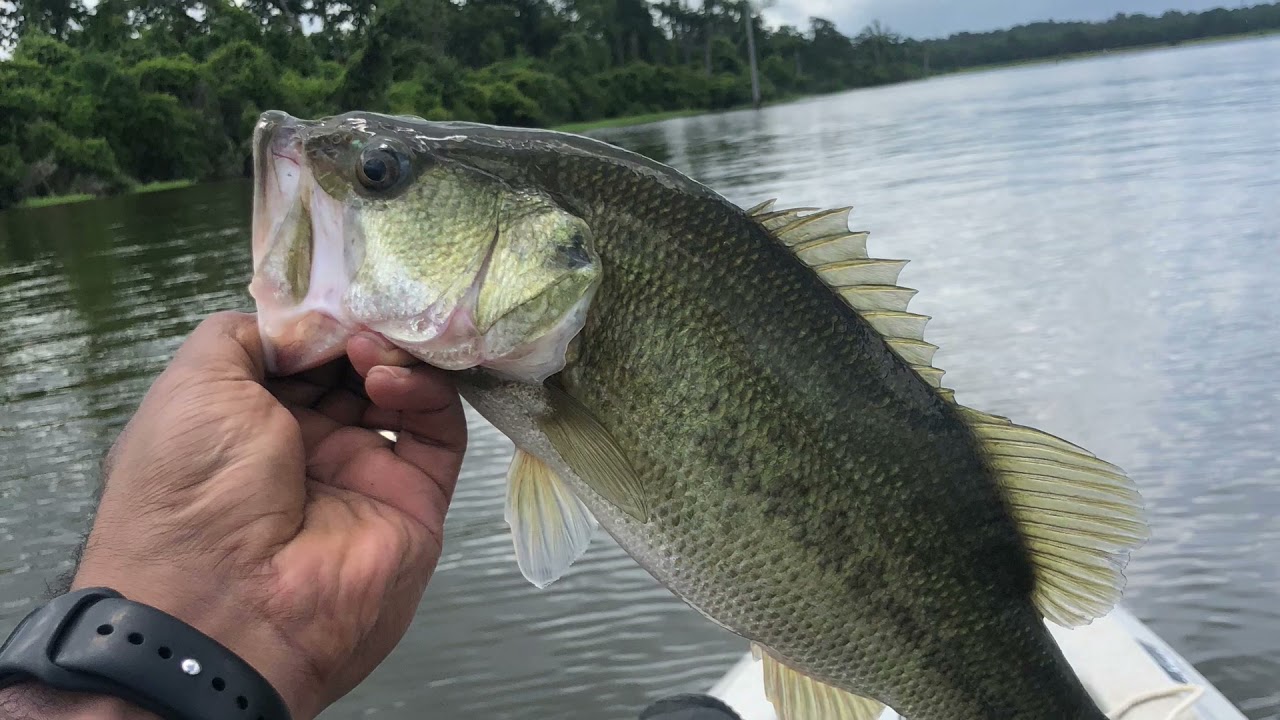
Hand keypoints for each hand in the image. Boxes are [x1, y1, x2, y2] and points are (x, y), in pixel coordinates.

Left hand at [46, 311, 464, 718]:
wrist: (227, 605)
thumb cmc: (192, 488)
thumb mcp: (193, 385)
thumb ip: (247, 335)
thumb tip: (304, 323)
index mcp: (244, 425)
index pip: (298, 355)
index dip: (317, 321)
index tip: (331, 294)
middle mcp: (305, 448)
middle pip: (352, 369)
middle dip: (361, 331)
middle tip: (365, 309)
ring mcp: (363, 474)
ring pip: (401, 393)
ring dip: (392, 357)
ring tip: (372, 349)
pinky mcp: (416, 499)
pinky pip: (438, 433)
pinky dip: (424, 394)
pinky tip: (388, 379)